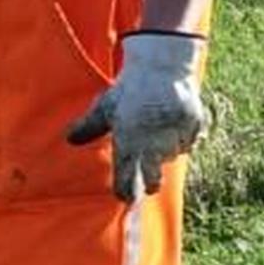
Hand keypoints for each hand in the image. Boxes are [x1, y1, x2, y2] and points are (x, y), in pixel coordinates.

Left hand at [62, 31, 207, 200]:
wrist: (161, 66)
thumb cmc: (129, 89)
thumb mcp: (104, 106)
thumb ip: (88, 126)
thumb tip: (69, 140)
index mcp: (129, 138)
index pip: (126, 175)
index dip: (126, 190)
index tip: (125, 199)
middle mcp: (153, 140)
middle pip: (153, 177)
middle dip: (149, 182)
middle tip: (148, 185)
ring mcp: (176, 133)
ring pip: (171, 157)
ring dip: (164, 154)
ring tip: (157, 140)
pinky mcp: (194, 124)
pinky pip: (189, 142)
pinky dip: (182, 139)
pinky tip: (173, 127)